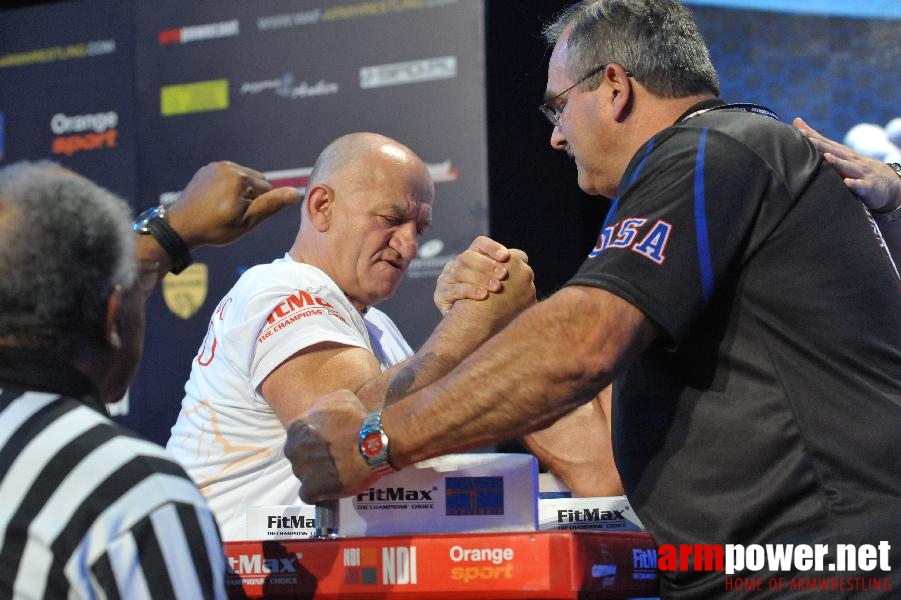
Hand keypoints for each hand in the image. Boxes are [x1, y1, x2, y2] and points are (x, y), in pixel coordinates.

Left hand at [167, 161, 300, 248]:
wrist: (181, 227)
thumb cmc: (215, 228)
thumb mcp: (248, 221)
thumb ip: (272, 204)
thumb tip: (295, 193)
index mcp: (240, 177)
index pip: (267, 188)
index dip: (259, 206)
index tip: (241, 218)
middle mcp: (227, 166)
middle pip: (255, 180)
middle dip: (250, 196)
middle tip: (233, 214)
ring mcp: (214, 167)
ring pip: (241, 179)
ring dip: (239, 192)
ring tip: (224, 209)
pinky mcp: (205, 170)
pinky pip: (226, 177)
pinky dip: (226, 188)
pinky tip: (216, 203)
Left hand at [284, 390, 377, 501]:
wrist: (373, 442)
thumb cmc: (358, 418)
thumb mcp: (337, 398)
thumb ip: (320, 406)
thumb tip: (316, 413)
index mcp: (296, 427)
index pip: (299, 437)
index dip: (315, 442)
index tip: (329, 444)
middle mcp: (293, 448)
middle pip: (299, 456)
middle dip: (313, 458)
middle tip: (334, 458)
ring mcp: (301, 470)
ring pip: (305, 475)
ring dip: (318, 475)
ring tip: (338, 472)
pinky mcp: (311, 489)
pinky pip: (310, 495)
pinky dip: (320, 493)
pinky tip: (334, 487)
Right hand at [447, 246, 535, 334]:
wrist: (470, 331)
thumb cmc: (490, 306)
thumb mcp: (503, 286)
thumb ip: (511, 271)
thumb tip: (523, 258)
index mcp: (471, 260)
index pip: (479, 244)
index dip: (492, 247)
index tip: (506, 257)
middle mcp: (456, 266)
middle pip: (468, 256)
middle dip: (488, 265)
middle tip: (504, 274)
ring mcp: (446, 280)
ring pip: (460, 270)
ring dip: (481, 278)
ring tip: (497, 287)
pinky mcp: (440, 295)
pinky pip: (453, 289)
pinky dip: (470, 291)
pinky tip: (484, 296)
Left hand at [793, 117, 900, 212]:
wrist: (889, 184)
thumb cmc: (858, 169)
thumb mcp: (841, 157)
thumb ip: (821, 145)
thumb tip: (799, 125)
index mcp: (842, 154)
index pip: (825, 143)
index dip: (812, 136)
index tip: (798, 129)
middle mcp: (851, 161)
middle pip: (834, 151)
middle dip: (820, 145)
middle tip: (807, 138)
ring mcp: (860, 173)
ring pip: (847, 167)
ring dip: (837, 162)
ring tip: (826, 157)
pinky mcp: (868, 187)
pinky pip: (861, 186)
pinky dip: (855, 184)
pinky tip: (847, 183)